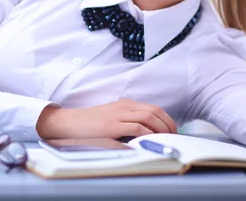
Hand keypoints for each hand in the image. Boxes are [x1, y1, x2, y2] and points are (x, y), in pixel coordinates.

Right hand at [36, 99, 177, 138]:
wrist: (71, 122)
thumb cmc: (91, 124)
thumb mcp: (112, 118)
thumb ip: (128, 122)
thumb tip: (147, 133)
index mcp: (125, 104)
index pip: (153, 108)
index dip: (166, 119)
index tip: (172, 130)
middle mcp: (124, 106)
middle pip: (154, 111)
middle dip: (168, 124)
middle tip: (174, 136)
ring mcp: (118, 115)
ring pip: (149, 117)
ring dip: (161, 129)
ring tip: (166, 138)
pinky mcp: (113, 125)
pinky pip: (136, 127)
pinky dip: (147, 134)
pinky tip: (151, 140)